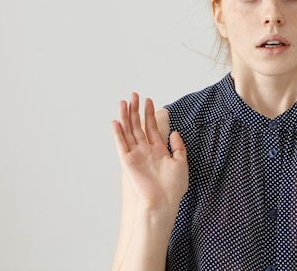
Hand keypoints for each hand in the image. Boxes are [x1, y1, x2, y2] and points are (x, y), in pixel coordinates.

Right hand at [111, 93, 188, 210]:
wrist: (164, 202)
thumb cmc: (174, 187)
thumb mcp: (181, 162)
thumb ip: (178, 147)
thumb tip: (174, 132)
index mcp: (158, 150)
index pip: (151, 127)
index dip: (149, 113)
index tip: (148, 100)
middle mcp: (145, 151)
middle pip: (138, 126)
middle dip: (136, 110)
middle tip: (134, 95)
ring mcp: (136, 155)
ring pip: (129, 132)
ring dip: (125, 117)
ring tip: (124, 102)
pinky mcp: (128, 162)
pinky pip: (121, 145)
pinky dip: (118, 133)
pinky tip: (115, 122)